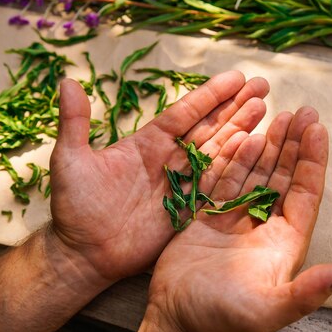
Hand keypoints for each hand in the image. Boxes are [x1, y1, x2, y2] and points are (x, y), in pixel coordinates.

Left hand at [48, 71, 268, 287]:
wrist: (84, 254)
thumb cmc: (74, 208)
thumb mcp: (70, 161)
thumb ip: (75, 123)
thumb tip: (66, 80)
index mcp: (146, 144)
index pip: (184, 113)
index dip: (210, 95)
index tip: (236, 77)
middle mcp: (169, 161)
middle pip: (209, 128)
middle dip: (235, 107)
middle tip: (262, 86)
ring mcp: (181, 186)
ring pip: (218, 153)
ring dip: (242, 131)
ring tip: (265, 110)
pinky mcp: (189, 211)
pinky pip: (217, 186)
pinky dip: (237, 169)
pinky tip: (257, 151)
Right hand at [144, 107, 331, 331]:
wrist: (178, 319)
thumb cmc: (224, 317)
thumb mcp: (268, 309)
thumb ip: (306, 293)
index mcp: (284, 242)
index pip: (305, 193)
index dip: (312, 162)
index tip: (318, 130)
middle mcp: (265, 226)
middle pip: (284, 177)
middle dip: (294, 145)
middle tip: (302, 111)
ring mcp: (236, 219)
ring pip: (256, 173)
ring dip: (268, 145)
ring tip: (278, 115)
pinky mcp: (210, 216)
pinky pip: (226, 180)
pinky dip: (235, 158)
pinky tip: (245, 136)